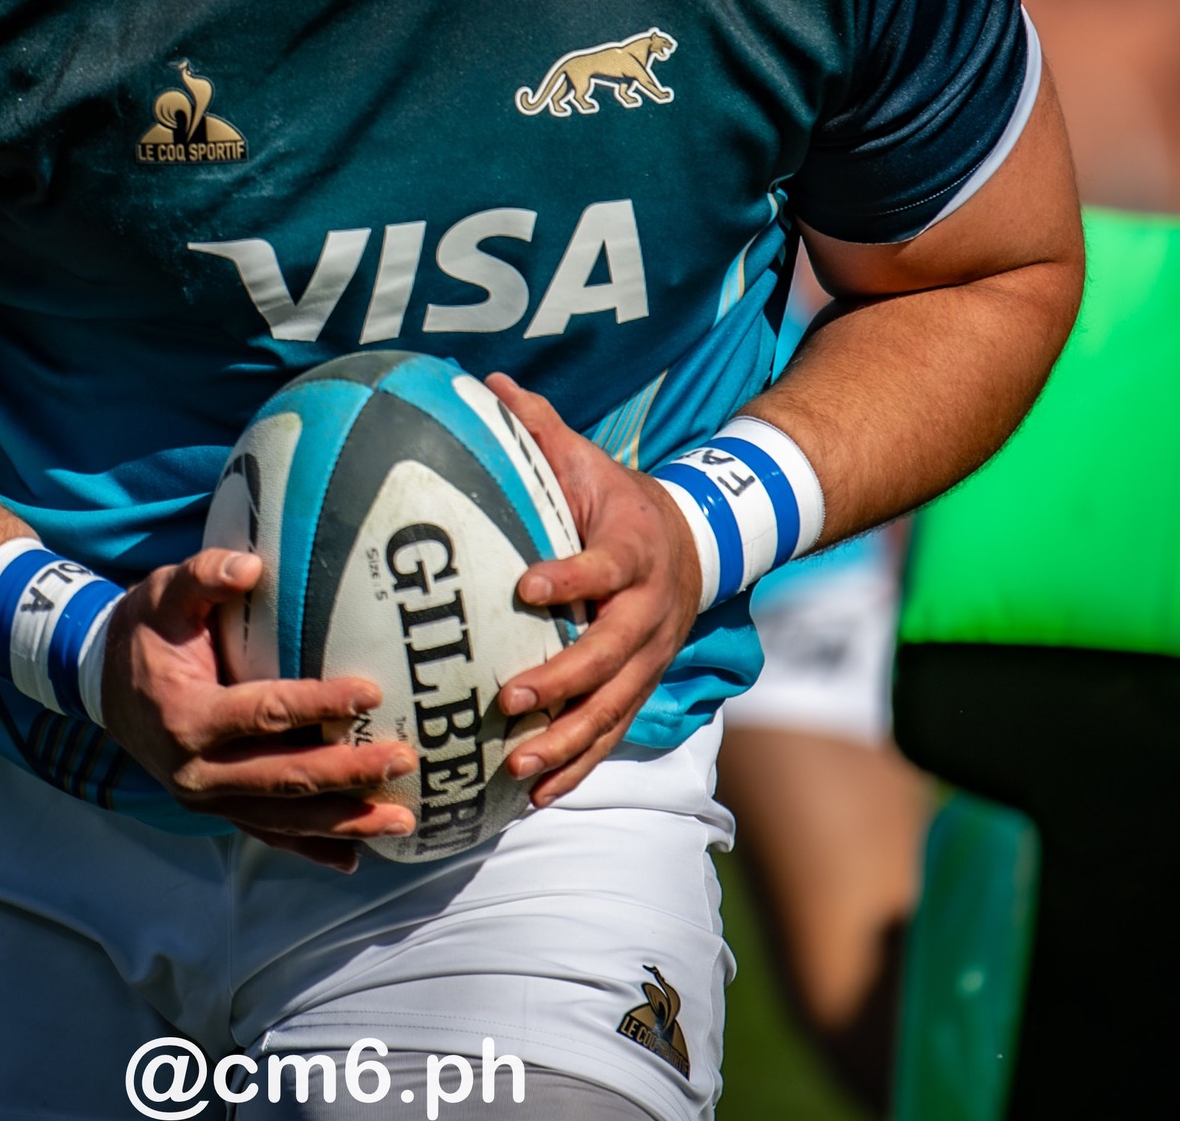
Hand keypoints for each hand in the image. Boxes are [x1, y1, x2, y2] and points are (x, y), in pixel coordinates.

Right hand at [99, 547, 416, 870]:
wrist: (103, 684)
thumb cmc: (145, 632)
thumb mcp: (164, 594)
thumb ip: (204, 576)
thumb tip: (252, 565)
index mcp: (187, 717)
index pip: (264, 714)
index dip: (318, 704)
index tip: (370, 692)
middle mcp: (196, 771)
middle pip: (284, 776)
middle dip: (348, 772)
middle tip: (403, 757)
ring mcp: (207, 799)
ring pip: (284, 818)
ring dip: (345, 822)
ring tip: (401, 818)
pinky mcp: (216, 810)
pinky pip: (268, 834)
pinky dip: (311, 849)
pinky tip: (354, 859)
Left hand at [487, 373, 704, 807]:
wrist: (692, 543)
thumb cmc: (617, 498)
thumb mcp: (587, 459)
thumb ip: (539, 427)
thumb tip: (487, 381)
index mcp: (633, 551)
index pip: (603, 566)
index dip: (571, 577)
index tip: (526, 586)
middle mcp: (647, 613)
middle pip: (610, 654)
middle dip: (561, 679)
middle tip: (509, 697)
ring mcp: (646, 658)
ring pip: (612, 708)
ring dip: (567, 740)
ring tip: (517, 765)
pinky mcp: (638, 688)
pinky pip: (611, 735)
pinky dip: (578, 768)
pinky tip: (535, 797)